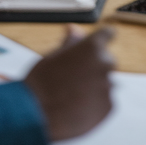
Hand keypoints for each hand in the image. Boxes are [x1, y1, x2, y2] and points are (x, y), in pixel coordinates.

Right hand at [23, 25, 115, 140]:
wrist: (37, 115)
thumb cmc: (41, 83)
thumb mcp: (52, 56)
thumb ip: (70, 42)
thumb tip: (75, 29)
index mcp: (91, 46)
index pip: (107, 34)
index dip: (102, 38)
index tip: (98, 43)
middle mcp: (104, 63)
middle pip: (106, 60)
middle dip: (94, 66)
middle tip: (74, 77)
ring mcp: (108, 85)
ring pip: (105, 82)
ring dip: (95, 85)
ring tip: (72, 94)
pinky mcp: (109, 106)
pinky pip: (105, 100)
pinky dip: (95, 102)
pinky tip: (77, 106)